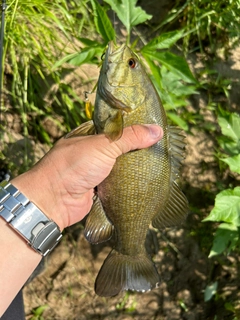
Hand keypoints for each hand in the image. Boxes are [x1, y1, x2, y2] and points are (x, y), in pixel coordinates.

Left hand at [11, 124, 162, 230]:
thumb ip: (129, 137)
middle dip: (136, 148)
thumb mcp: (103, 146)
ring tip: (157, 162)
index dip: (134, 126)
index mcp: (90, 134)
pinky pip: (118, 182)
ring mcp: (95, 170)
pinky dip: (128, 181)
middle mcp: (92, 151)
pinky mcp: (99, 187)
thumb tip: (157, 130)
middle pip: (120, 147)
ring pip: (120, 165)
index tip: (153, 126)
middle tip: (160, 146)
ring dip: (134, 166)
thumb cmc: (75, 166)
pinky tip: (144, 179)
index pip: (116, 126)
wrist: (54, 200)